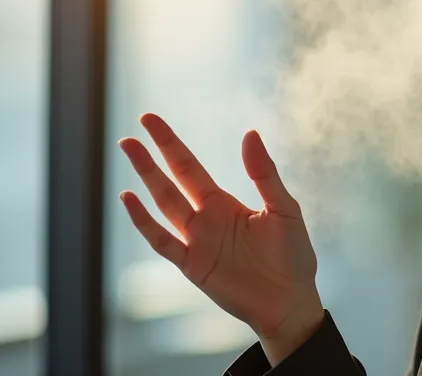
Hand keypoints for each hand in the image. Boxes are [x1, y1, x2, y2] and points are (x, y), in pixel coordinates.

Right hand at [118, 114, 324, 361]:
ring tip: (128, 152)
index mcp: (223, 203)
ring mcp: (196, 242)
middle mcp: (204, 219)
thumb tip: (249, 133)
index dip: (169, 143)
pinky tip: (129, 199)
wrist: (291, 301)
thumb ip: (263, 173)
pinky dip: (145, 221)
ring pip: (163, 204)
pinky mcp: (193, 266)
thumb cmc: (293, 256)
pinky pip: (163, 241)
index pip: (188, 166)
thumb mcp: (283, 208)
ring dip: (145, 179)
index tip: (150, 121)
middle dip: (151, 157)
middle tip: (129, 135)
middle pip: (171, 181)